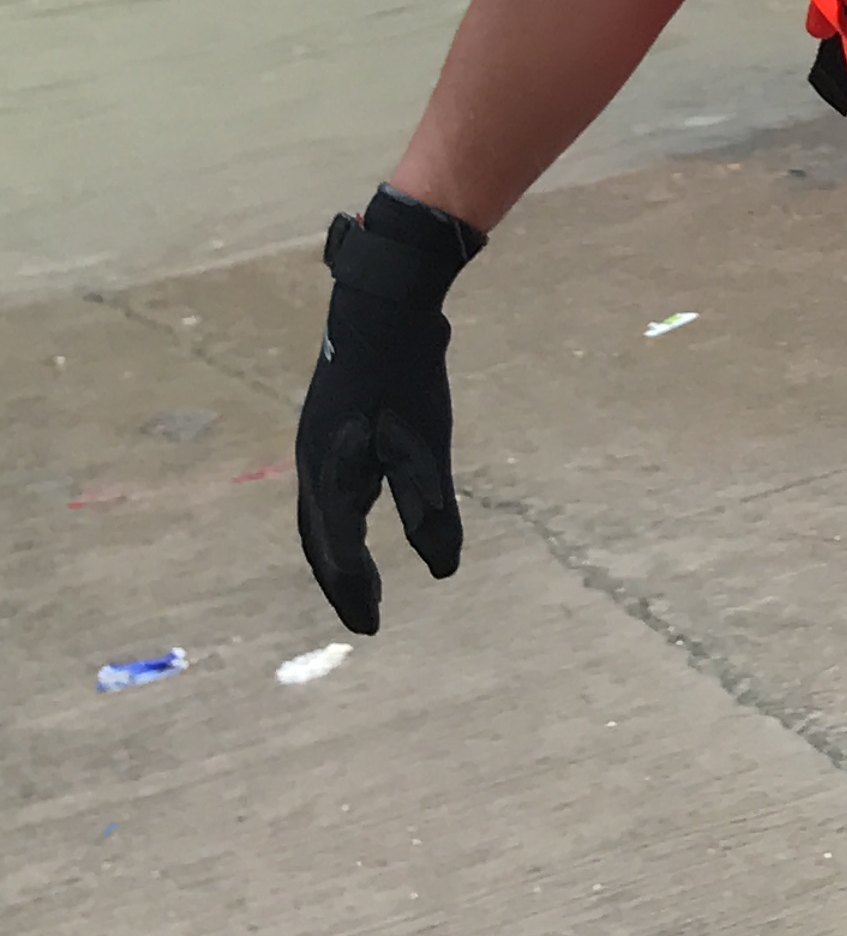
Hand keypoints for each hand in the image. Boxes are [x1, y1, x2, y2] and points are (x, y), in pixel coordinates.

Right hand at [295, 189, 485, 633]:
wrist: (383, 308)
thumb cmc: (405, 375)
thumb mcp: (426, 444)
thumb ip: (431, 508)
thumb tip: (444, 569)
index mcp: (327, 476)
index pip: (338, 552)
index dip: (356, 592)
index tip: (375, 628)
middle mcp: (312, 466)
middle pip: (321, 542)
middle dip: (343, 583)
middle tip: (369, 619)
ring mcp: (320, 447)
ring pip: (322, 518)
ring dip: (339, 556)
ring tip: (364, 586)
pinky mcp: (335, 431)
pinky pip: (333, 493)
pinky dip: (344, 523)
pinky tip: (365, 522)